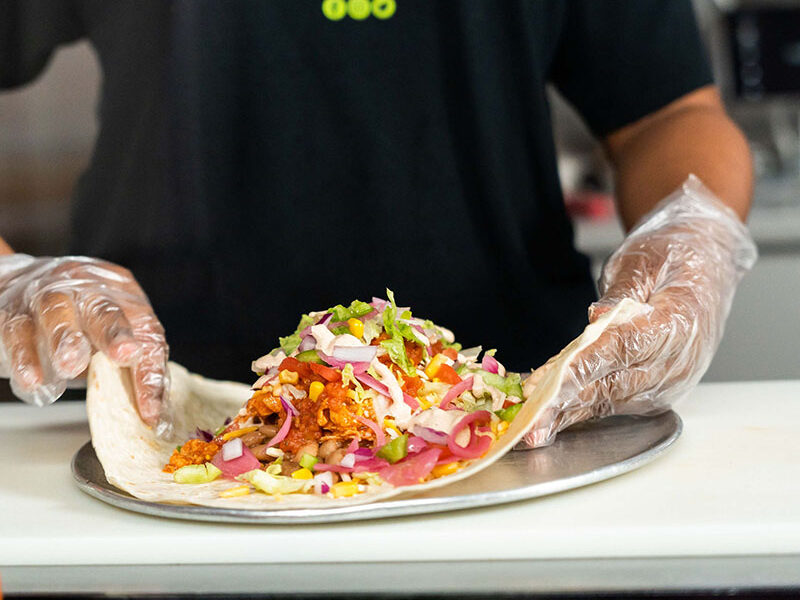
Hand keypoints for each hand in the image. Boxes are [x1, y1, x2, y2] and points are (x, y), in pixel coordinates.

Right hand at [0, 255, 168, 427]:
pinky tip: (32, 379)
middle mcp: (90, 290)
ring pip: (58, 312)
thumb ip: (131, 366)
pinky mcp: (16, 311)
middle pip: (106, 311)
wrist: (25, 281)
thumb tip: (150, 410)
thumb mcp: (113, 335)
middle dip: (116, 334)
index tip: (151, 409)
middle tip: (125, 355)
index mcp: (125, 297)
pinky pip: (19, 331)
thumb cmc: (80, 316)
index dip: (150, 373)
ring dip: (66, 339)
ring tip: (71, 366)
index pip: (147, 333)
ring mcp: (50, 296)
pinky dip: (26, 356)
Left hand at [522, 175, 756, 446]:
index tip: (547, 383)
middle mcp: (676, 361)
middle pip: (612, 385)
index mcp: (677, 323)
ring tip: (532, 430)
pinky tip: (551, 417)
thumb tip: (597, 319)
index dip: (582, 367)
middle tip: (529, 420)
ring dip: (568, 414)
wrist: (706, 262)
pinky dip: (580, 409)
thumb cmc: (672, 254)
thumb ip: (622, 291)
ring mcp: (669, 381)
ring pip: (610, 400)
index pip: (623, 349)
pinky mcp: (657, 391)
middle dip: (565, 402)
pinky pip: (614, 402)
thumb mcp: (644, 258)